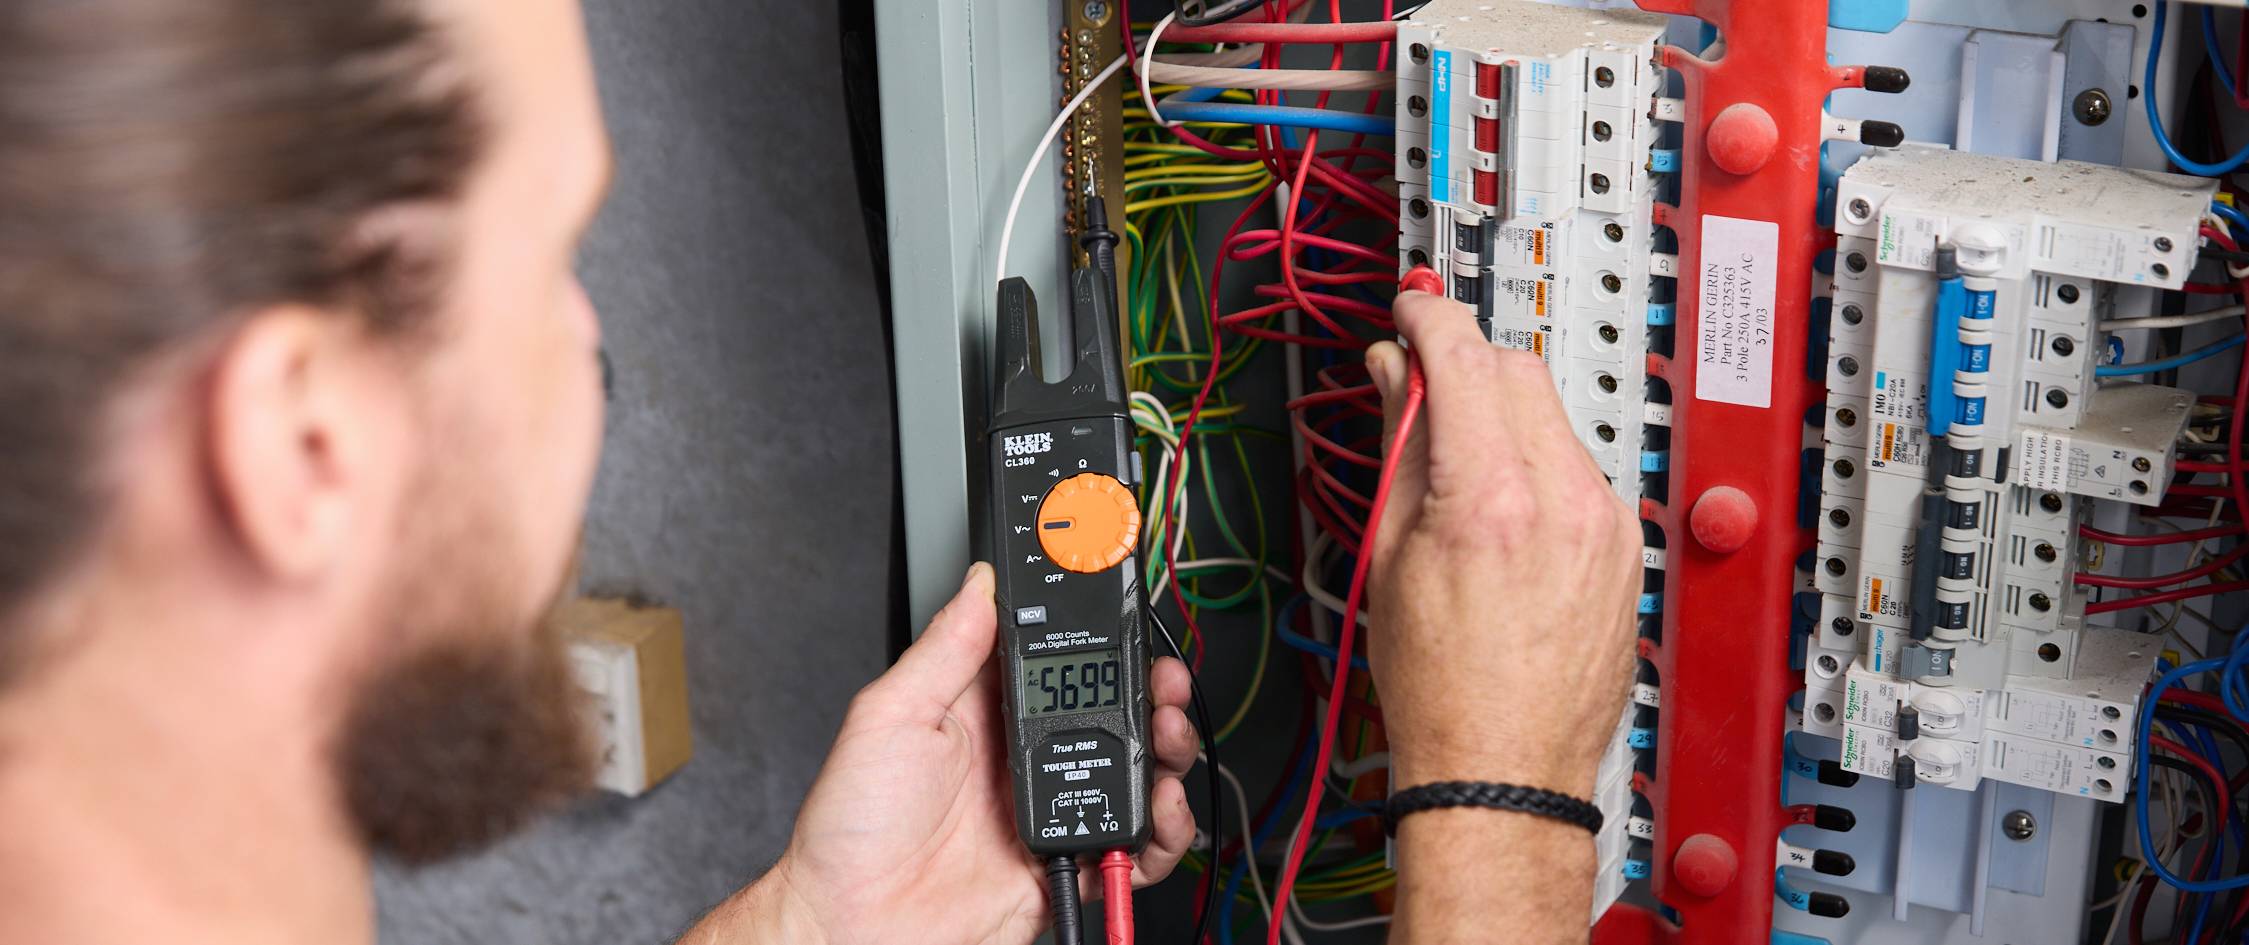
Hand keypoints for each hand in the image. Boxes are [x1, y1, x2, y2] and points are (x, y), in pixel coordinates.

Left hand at [745, 563, 1199, 944]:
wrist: (854, 927)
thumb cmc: (850, 832)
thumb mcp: (888, 718)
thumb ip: (943, 650)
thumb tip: (978, 584)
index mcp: (981, 716)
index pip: (1055, 663)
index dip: (1097, 642)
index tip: (1126, 624)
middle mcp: (1020, 761)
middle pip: (1109, 716)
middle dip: (1149, 695)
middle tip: (1163, 687)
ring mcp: (1045, 813)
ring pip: (1131, 775)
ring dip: (1164, 756)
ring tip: (1167, 742)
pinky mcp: (1064, 865)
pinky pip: (1132, 849)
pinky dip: (1162, 834)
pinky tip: (1159, 813)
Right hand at [1361, 292, 1639, 797]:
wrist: (1504, 768)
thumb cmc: (1439, 686)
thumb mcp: (1390, 554)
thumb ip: (1403, 446)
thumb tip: (1402, 377)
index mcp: (1492, 499)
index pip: (1465, 356)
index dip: (1428, 317)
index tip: (1410, 309)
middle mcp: (1564, 501)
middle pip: (1518, 369)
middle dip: (1467, 363)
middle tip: (1423, 388)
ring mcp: (1607, 523)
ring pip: (1553, 415)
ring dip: (1503, 417)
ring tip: (1457, 471)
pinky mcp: (1627, 546)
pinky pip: (1580, 468)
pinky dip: (1538, 464)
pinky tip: (1503, 512)